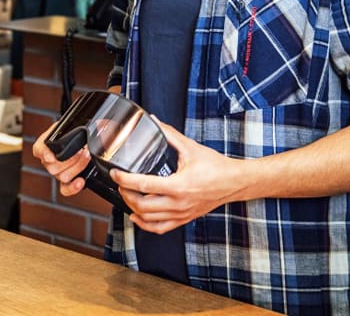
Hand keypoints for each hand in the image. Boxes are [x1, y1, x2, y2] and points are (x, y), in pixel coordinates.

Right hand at [32, 125, 89, 196]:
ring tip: (86, 156)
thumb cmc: (71, 132)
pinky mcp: (66, 181)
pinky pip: (65, 189)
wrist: (78, 138)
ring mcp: (57, 172)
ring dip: (78, 167)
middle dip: (71, 159)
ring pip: (63, 177)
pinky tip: (80, 181)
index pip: (39, 150)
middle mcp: (48, 161)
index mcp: (44, 145)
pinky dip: (73, 187)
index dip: (44, 154)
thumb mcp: (66, 126)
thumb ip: (67, 127)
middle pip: (53, 167)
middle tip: (82, 150)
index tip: (50, 156)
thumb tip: (80, 127)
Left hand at [110, 121, 245, 233]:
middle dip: (125, 194)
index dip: (124, 179)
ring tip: (126, 195)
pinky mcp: (184, 219)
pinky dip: (145, 224)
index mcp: (178, 185)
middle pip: (142, 205)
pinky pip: (160, 228)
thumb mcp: (190, 147)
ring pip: (148, 218)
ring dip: (132, 208)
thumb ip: (169, 134)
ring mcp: (181, 214)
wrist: (235, 182)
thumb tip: (154, 121)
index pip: (143, 184)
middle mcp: (178, 203)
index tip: (115, 173)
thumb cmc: (216, 166)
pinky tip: (136, 216)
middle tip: (120, 182)